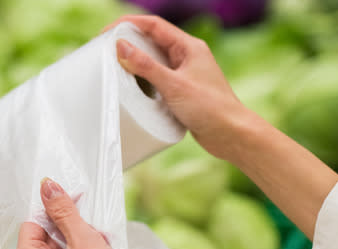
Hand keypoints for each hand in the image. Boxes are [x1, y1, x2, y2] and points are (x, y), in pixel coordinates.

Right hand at [107, 15, 258, 162]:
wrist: (231, 135)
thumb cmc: (211, 108)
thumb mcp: (173, 85)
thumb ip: (146, 66)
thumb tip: (121, 46)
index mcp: (189, 47)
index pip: (154, 25)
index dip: (128, 24)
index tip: (107, 32)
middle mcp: (187, 57)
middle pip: (152, 41)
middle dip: (128, 43)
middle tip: (105, 51)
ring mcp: (185, 74)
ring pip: (154, 62)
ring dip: (135, 63)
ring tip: (114, 69)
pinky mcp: (182, 92)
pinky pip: (157, 80)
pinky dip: (143, 81)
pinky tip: (133, 89)